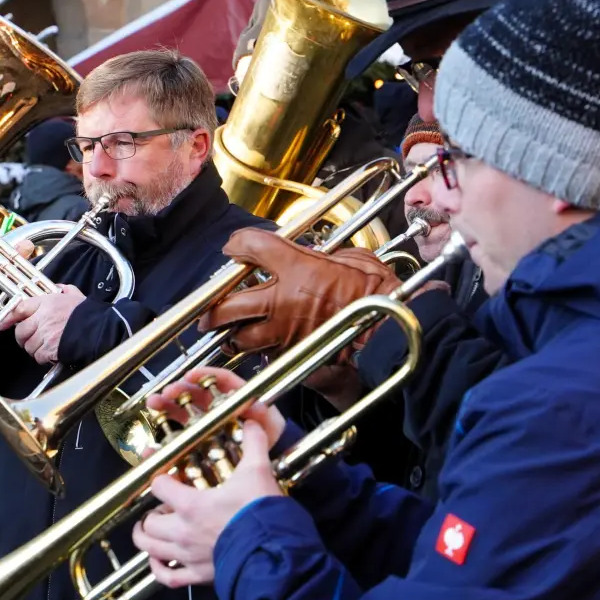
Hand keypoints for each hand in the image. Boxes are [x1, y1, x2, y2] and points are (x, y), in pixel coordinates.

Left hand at [0, 286, 84, 365]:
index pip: (19, 308)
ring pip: (29, 346)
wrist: (100, 330)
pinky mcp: (49, 349)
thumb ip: (65, 290)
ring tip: (46, 346)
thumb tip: (59, 288)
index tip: (3, 324)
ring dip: (35, 348)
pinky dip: (43, 357)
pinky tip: (52, 354)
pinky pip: (38, 356)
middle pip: (21, 331)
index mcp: (46, 303)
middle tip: (31, 339)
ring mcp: (45, 334)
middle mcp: (42, 318)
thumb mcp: (76, 296)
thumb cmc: (89, 314)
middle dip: (23, 338)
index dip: (8, 317)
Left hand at [134, 420, 282, 588]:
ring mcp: (187, 556)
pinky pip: (167, 577)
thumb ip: (253, 444)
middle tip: (165, 507)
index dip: (162, 479)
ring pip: (150, 548)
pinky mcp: (197, 576)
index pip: (159, 486)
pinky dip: (157, 569)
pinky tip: (157, 562)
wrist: (273, 552)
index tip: (168, 478)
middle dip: (152, 513)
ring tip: (153, 530)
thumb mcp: (257, 471)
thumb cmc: (260, 512)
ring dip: (147, 538)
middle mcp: (182, 531)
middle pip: (149, 522)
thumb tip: (252, 422)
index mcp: (191, 504)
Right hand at [145, 367, 285, 446]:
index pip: (220, 380)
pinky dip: (167, 432)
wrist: (267, 458)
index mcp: (235, 396)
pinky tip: (156, 428)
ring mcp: (206, 423)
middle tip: (166, 392)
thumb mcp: (269, 422)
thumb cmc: (268, 435)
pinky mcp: (198, 440)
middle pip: (195, 393)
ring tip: (154, 403)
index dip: (205, 374)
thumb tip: (249, 403)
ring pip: (183, 410)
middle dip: (179, 389)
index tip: (190, 375)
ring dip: (167, 405)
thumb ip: (260, 412)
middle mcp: (218, 406)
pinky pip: (180, 434)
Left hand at [198, 229, 400, 354]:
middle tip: (209, 311)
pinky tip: (265, 348)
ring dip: (233, 336)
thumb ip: (319, 256)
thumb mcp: (348, 258)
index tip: (234, 247)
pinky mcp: (296, 355)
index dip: (238, 244)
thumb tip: (307, 254)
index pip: (252, 246)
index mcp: (297, 267)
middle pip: (229, 304)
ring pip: (241, 339)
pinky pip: (268, 355)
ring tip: (229, 335)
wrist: (390, 326)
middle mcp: (283, 300)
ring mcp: (286, 331)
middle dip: (213, 309)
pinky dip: (262, 352)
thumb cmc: (376, 290)